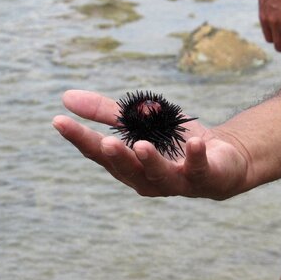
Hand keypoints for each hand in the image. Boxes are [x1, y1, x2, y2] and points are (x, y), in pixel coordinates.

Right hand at [52, 90, 249, 199]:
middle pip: (128, 170)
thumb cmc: (174, 143)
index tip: (58, 121)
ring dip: (150, 161)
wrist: (222, 158)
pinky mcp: (204, 177)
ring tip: (140, 146)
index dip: (80, 138)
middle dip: (116, 158)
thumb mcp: (140, 122)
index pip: (100, 154)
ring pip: (160, 175)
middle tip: (103, 143)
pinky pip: (199, 169)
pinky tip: (193, 144)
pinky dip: (195, 157)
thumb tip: (66, 97)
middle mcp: (148, 179)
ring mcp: (176, 181)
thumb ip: (106, 113)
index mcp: (129, 165)